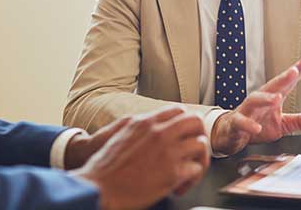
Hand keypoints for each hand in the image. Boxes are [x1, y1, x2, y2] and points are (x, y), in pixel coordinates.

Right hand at [72, 106, 209, 209]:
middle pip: (195, 121)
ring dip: (197, 160)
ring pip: (201, 145)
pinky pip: (195, 170)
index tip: (184, 136)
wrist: (98, 189)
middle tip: (193, 152)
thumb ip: (138, 127)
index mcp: (144, 122)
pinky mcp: (172, 173)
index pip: (178, 111)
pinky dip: (191, 180)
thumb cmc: (104, 168)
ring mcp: (167, 152)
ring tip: (187, 173)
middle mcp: (159, 133)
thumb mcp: (119, 135)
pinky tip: (178, 187)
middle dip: (198, 136)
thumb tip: (148, 125)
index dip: (185, 124)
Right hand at [210, 56, 300, 155]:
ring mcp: (247, 110)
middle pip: (271, 86)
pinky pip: (241, 122)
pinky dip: (249, 125)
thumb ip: (298, 122)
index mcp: (272, 98)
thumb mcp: (281, 125)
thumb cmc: (257, 123)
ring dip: (265, 99)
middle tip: (294, 71)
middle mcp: (260, 100)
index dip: (296, 71)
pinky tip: (257, 128)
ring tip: (276, 99)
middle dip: (282, 78)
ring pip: (254, 100)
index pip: (286, 83)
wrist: (231, 133)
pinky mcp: (236, 123)